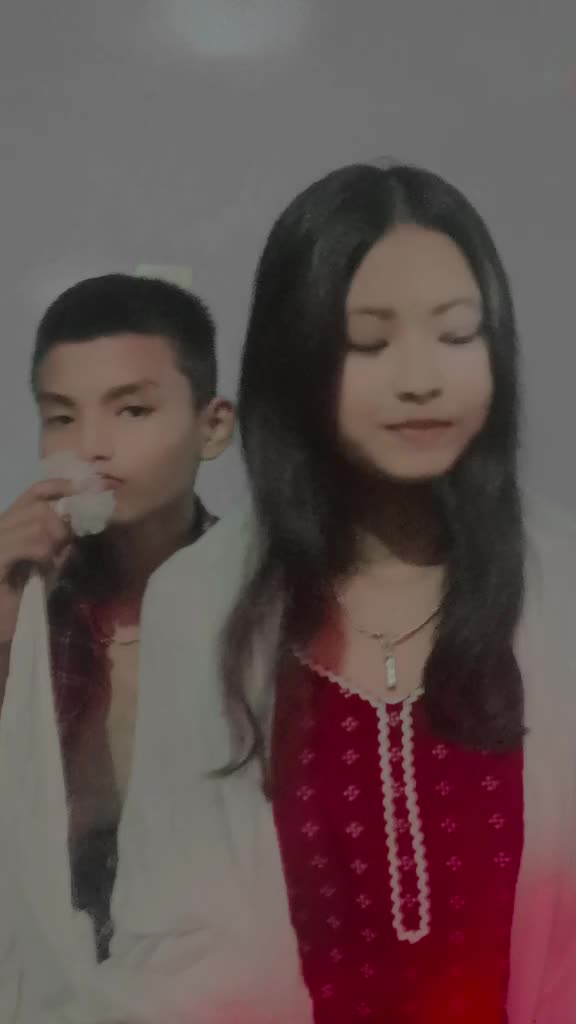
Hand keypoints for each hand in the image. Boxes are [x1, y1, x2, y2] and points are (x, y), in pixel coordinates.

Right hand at [0, 479, 75, 643]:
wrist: (2, 625)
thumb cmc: (22, 596)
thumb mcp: (48, 565)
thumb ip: (60, 543)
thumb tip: (79, 523)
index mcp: (11, 522)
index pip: (36, 491)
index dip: (61, 487)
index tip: (84, 492)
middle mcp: (0, 525)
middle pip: (39, 504)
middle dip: (60, 524)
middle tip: (63, 546)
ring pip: (36, 520)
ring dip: (53, 540)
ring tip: (50, 560)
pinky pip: (29, 542)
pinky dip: (43, 552)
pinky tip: (41, 566)